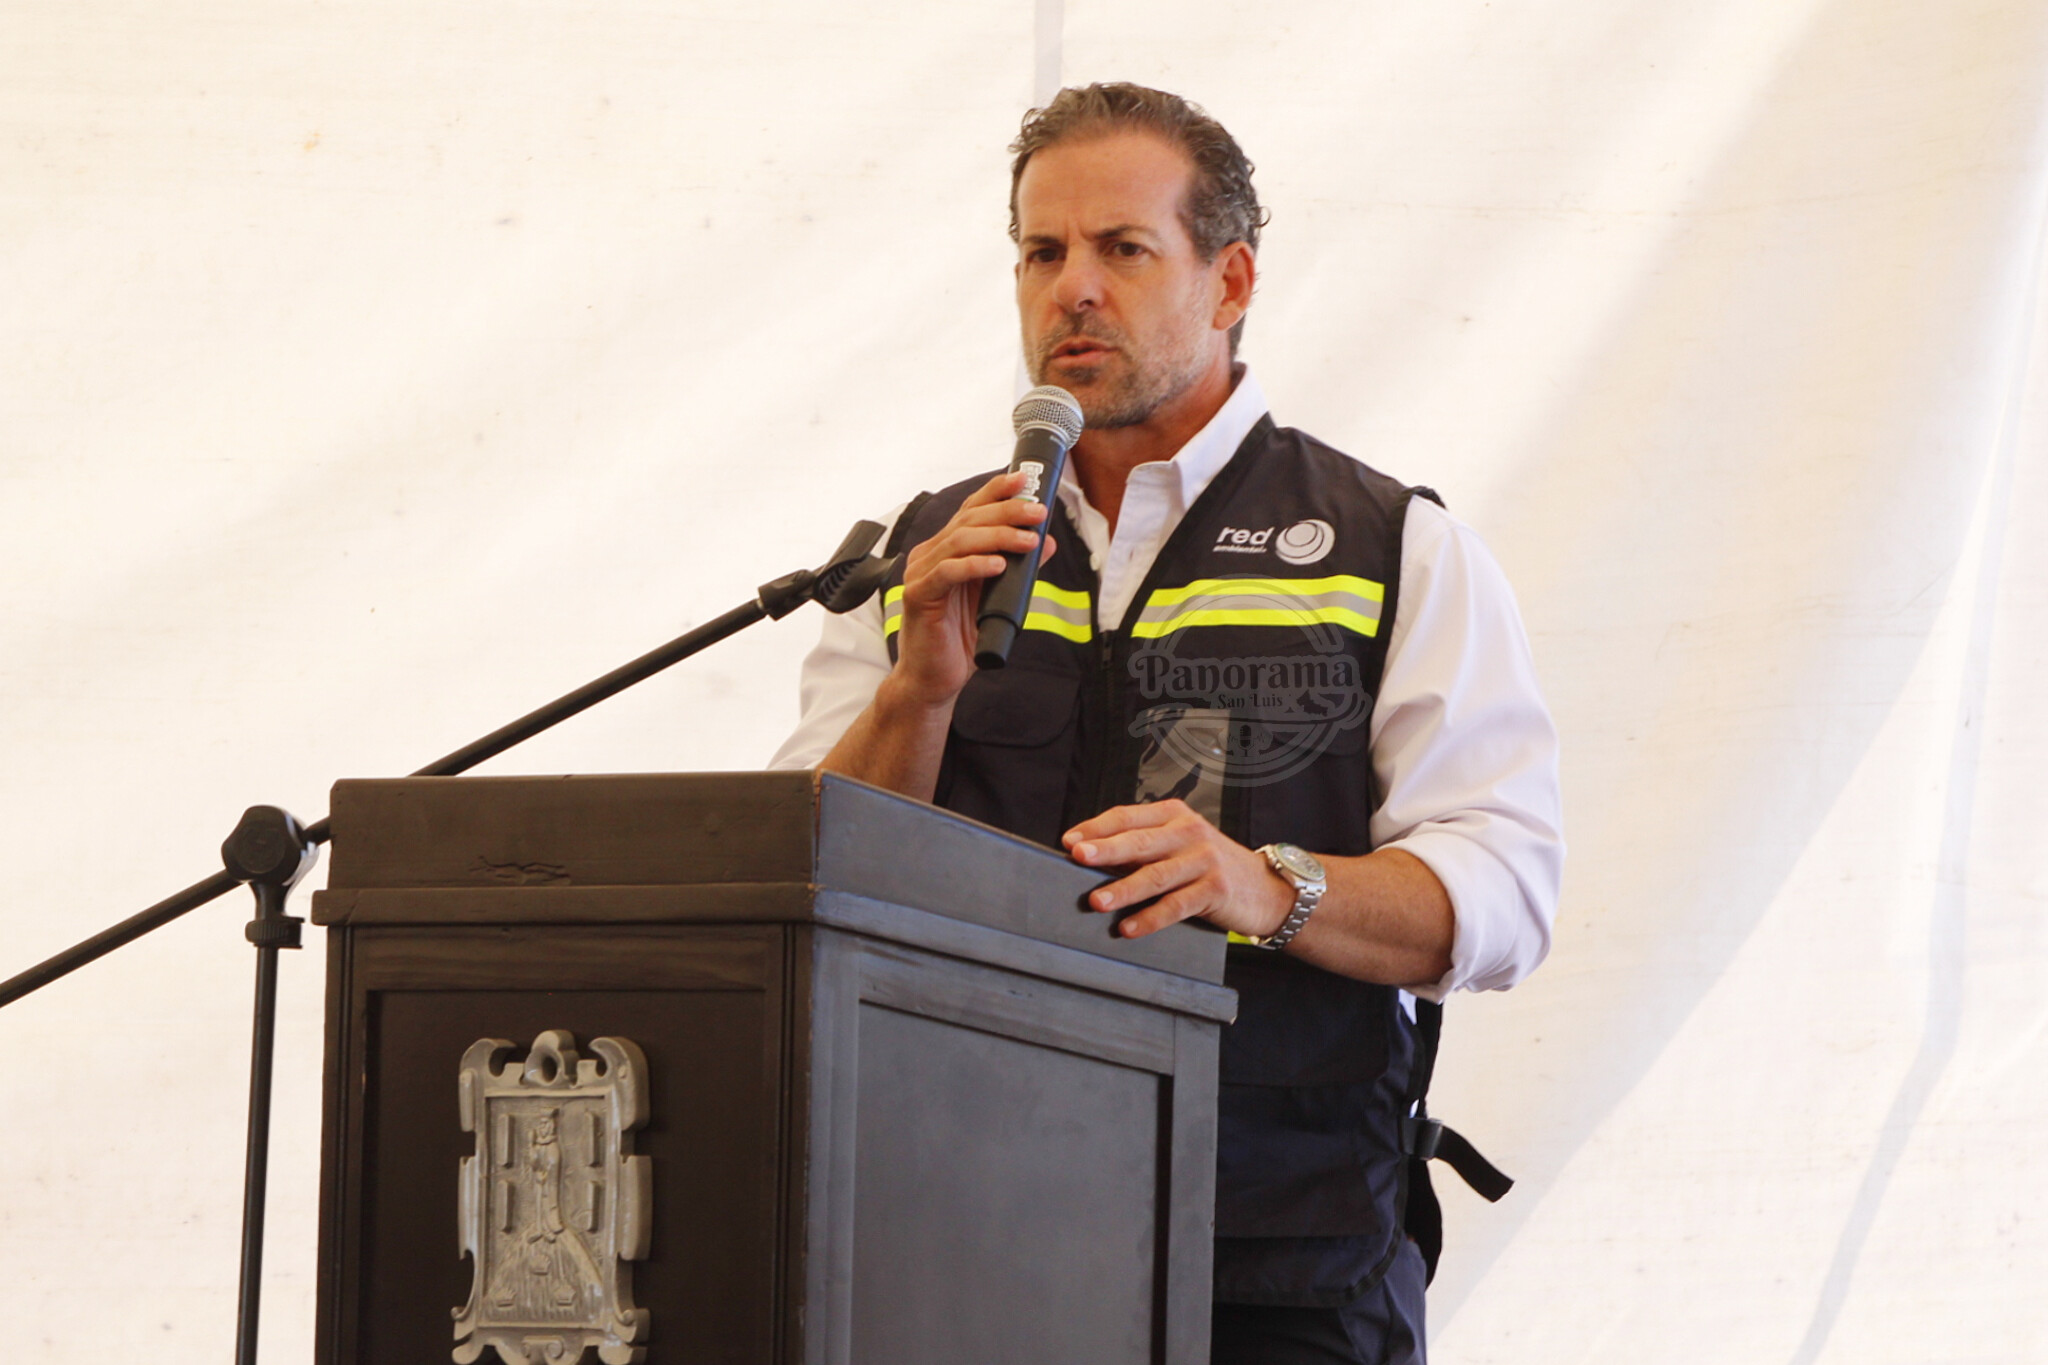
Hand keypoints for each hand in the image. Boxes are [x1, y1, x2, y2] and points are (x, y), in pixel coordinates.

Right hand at [891, 471, 1056, 707]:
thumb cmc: (959, 639)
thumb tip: (1045, 542)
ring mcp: (921, 574)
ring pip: (960, 541)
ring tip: (1027, 541)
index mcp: (946, 550)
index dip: (995, 491)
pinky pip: (947, 572)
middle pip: (968, 520)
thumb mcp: (996, 599)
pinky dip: (974, 565)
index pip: (970, 510)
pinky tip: (997, 565)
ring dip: (998, 537)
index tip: (1023, 481)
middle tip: (1037, 513)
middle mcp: (930, 555)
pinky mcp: (918, 596)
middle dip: (1006, 512)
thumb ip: (1016, 570)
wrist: (934, 679)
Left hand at [1063, 800, 1292, 939]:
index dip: (1096, 828)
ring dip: (1123, 889)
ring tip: (1097, 901)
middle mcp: (1189, 832)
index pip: (1128, 817)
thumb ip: (1142, 848)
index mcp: (1174, 815)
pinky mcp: (1215, 889)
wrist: (1265, 889)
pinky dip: (1151, 918)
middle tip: (1078, 857)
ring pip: (1156, 875)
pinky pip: (1177, 905)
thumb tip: (1090, 857)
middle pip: (1139, 842)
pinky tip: (1130, 928)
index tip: (1070, 841)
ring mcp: (1204, 860)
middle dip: (1105, 849)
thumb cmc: (1210, 867)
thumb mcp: (1178, 846)